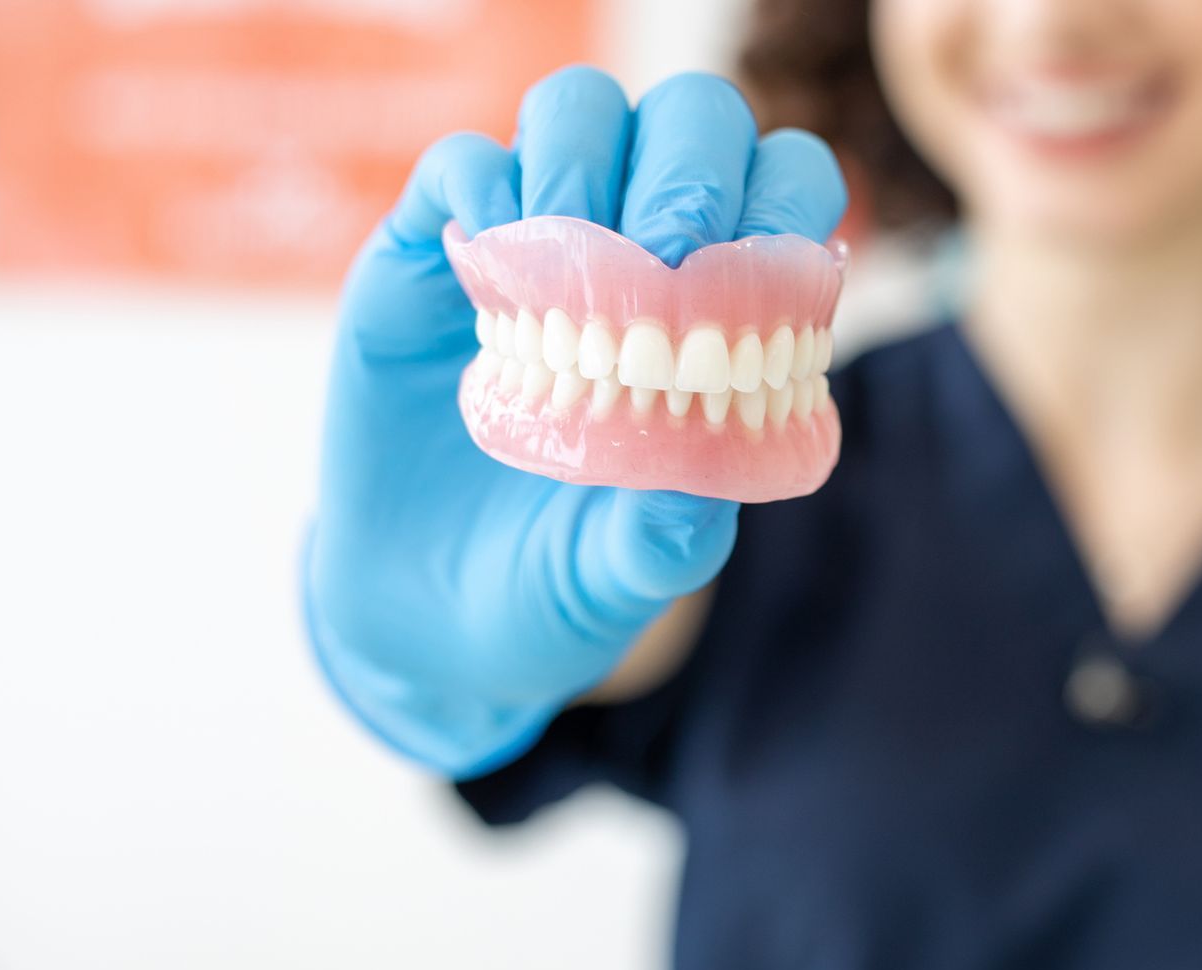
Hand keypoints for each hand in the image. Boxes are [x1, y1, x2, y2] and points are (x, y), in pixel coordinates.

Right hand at [305, 68, 847, 776]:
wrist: (417, 624)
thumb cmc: (549, 593)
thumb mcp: (614, 586)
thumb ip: (662, 546)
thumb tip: (702, 499)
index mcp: (722, 320)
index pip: (784, 196)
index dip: (784, 202)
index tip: (755, 270)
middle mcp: (636, 259)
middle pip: (692, 123)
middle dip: (693, 165)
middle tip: (668, 249)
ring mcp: (535, 249)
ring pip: (581, 114)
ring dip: (586, 160)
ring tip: (573, 261)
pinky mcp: (432, 257)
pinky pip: (463, 165)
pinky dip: (484, 189)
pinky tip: (489, 270)